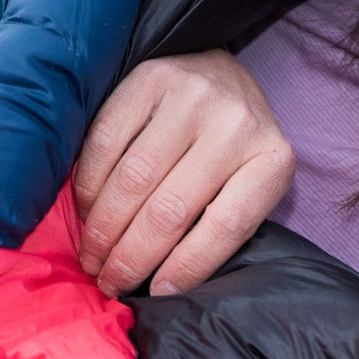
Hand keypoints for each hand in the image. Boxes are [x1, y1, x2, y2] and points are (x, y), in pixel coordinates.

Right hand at [72, 50, 294, 296]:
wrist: (216, 64)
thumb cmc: (230, 141)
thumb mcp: (246, 180)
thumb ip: (219, 222)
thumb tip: (163, 286)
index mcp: (271, 158)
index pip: (227, 226)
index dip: (187, 267)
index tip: (156, 294)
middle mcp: (236, 124)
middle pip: (171, 209)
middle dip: (131, 258)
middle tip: (107, 282)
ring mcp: (193, 96)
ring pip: (133, 180)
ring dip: (103, 229)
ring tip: (92, 256)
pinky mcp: (151, 78)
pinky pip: (106, 141)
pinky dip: (89, 185)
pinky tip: (87, 209)